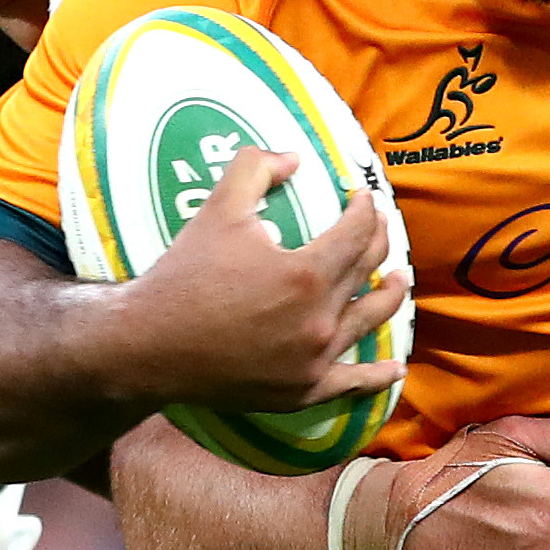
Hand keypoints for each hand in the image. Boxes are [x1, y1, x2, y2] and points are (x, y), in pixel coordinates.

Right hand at [105, 143, 409, 412]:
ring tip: (399, 281)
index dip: (365, 210)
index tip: (363, 198)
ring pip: (368, 323)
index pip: (357, 234)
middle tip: (380, 229)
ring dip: (389, 297)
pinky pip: (350, 383)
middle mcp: (320, 320)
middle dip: (379, 243)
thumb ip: (255, 169)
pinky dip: (375, 376)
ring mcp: (314, 361)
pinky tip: (393, 369)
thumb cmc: (184, 276)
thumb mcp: (218, 210)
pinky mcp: (301, 391)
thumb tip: (292, 158)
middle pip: (367, 273)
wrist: (150, 346)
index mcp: (307, 273)